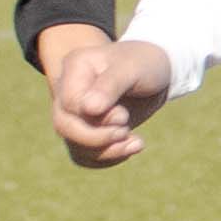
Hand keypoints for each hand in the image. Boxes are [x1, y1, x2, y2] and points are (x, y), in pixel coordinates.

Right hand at [49, 31, 173, 167]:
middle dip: (97, 138)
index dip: (95, 118)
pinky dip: (108, 157)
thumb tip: (89, 109)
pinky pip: (84, 155)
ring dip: (106, 151)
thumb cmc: (144, 63)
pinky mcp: (86, 129)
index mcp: (75, 67)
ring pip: (74, 144)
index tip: (123, 116)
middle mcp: (67, 89)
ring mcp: (74, 112)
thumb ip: (110, 86)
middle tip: (126, 131)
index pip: (70, 103)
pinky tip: (130, 147)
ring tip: (136, 142)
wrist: (156, 71)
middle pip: (64, 126)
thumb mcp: (132, 69)